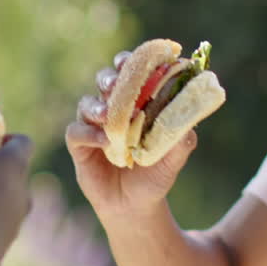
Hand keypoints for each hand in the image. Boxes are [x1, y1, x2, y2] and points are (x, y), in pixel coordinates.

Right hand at [64, 50, 196, 218]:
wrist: (136, 206)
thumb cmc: (155, 175)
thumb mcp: (174, 159)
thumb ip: (182, 139)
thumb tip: (190, 119)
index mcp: (136, 102)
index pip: (130, 73)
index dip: (130, 61)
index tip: (134, 59)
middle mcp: (112, 108)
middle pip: (104, 81)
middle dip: (109, 78)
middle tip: (117, 84)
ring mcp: (93, 126)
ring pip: (87, 104)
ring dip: (97, 106)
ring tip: (108, 115)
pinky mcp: (80, 146)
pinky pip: (76, 132)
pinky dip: (89, 133)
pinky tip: (105, 142)